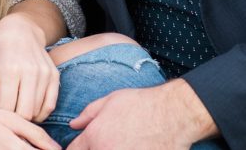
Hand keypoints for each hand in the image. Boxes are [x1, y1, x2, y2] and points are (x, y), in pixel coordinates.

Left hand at [0, 12, 59, 121]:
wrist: (20, 29)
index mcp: (10, 70)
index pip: (7, 108)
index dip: (0, 116)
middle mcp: (30, 72)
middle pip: (25, 113)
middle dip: (14, 119)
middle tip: (7, 114)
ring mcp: (44, 74)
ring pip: (37, 111)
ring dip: (27, 116)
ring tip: (16, 109)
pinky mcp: (54, 75)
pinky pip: (50, 105)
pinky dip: (41, 113)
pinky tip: (30, 109)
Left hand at [68, 79, 216, 148]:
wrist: (172, 115)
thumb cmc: (142, 104)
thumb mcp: (111, 101)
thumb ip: (88, 114)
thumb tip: (73, 124)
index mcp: (95, 137)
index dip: (77, 147)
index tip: (84, 144)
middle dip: (94, 149)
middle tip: (109, 141)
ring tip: (124, 142)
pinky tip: (135, 146)